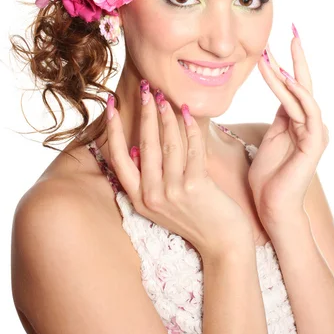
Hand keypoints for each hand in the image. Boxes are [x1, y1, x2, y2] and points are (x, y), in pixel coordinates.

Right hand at [105, 82, 252, 261]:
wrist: (223, 244)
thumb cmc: (194, 218)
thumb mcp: (162, 204)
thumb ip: (148, 178)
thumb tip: (138, 148)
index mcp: (139, 198)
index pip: (118, 158)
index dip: (113, 130)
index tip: (110, 105)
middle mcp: (152, 196)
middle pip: (144, 144)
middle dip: (144, 113)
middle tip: (145, 89)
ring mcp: (173, 192)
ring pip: (167, 144)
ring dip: (166, 116)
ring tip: (165, 98)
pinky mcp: (196, 187)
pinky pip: (191, 149)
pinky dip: (189, 128)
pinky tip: (188, 113)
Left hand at [248, 33, 329, 233]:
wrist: (272, 208)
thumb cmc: (267, 178)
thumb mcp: (267, 140)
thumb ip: (276, 119)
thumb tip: (270, 97)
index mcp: (296, 122)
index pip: (291, 86)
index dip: (283, 65)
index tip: (273, 44)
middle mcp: (309, 124)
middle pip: (302, 84)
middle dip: (295, 57)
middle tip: (291, 30)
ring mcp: (314, 132)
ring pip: (301, 94)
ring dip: (286, 72)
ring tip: (271, 53)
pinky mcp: (314, 142)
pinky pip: (306, 111)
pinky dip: (297, 94)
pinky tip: (286, 78)